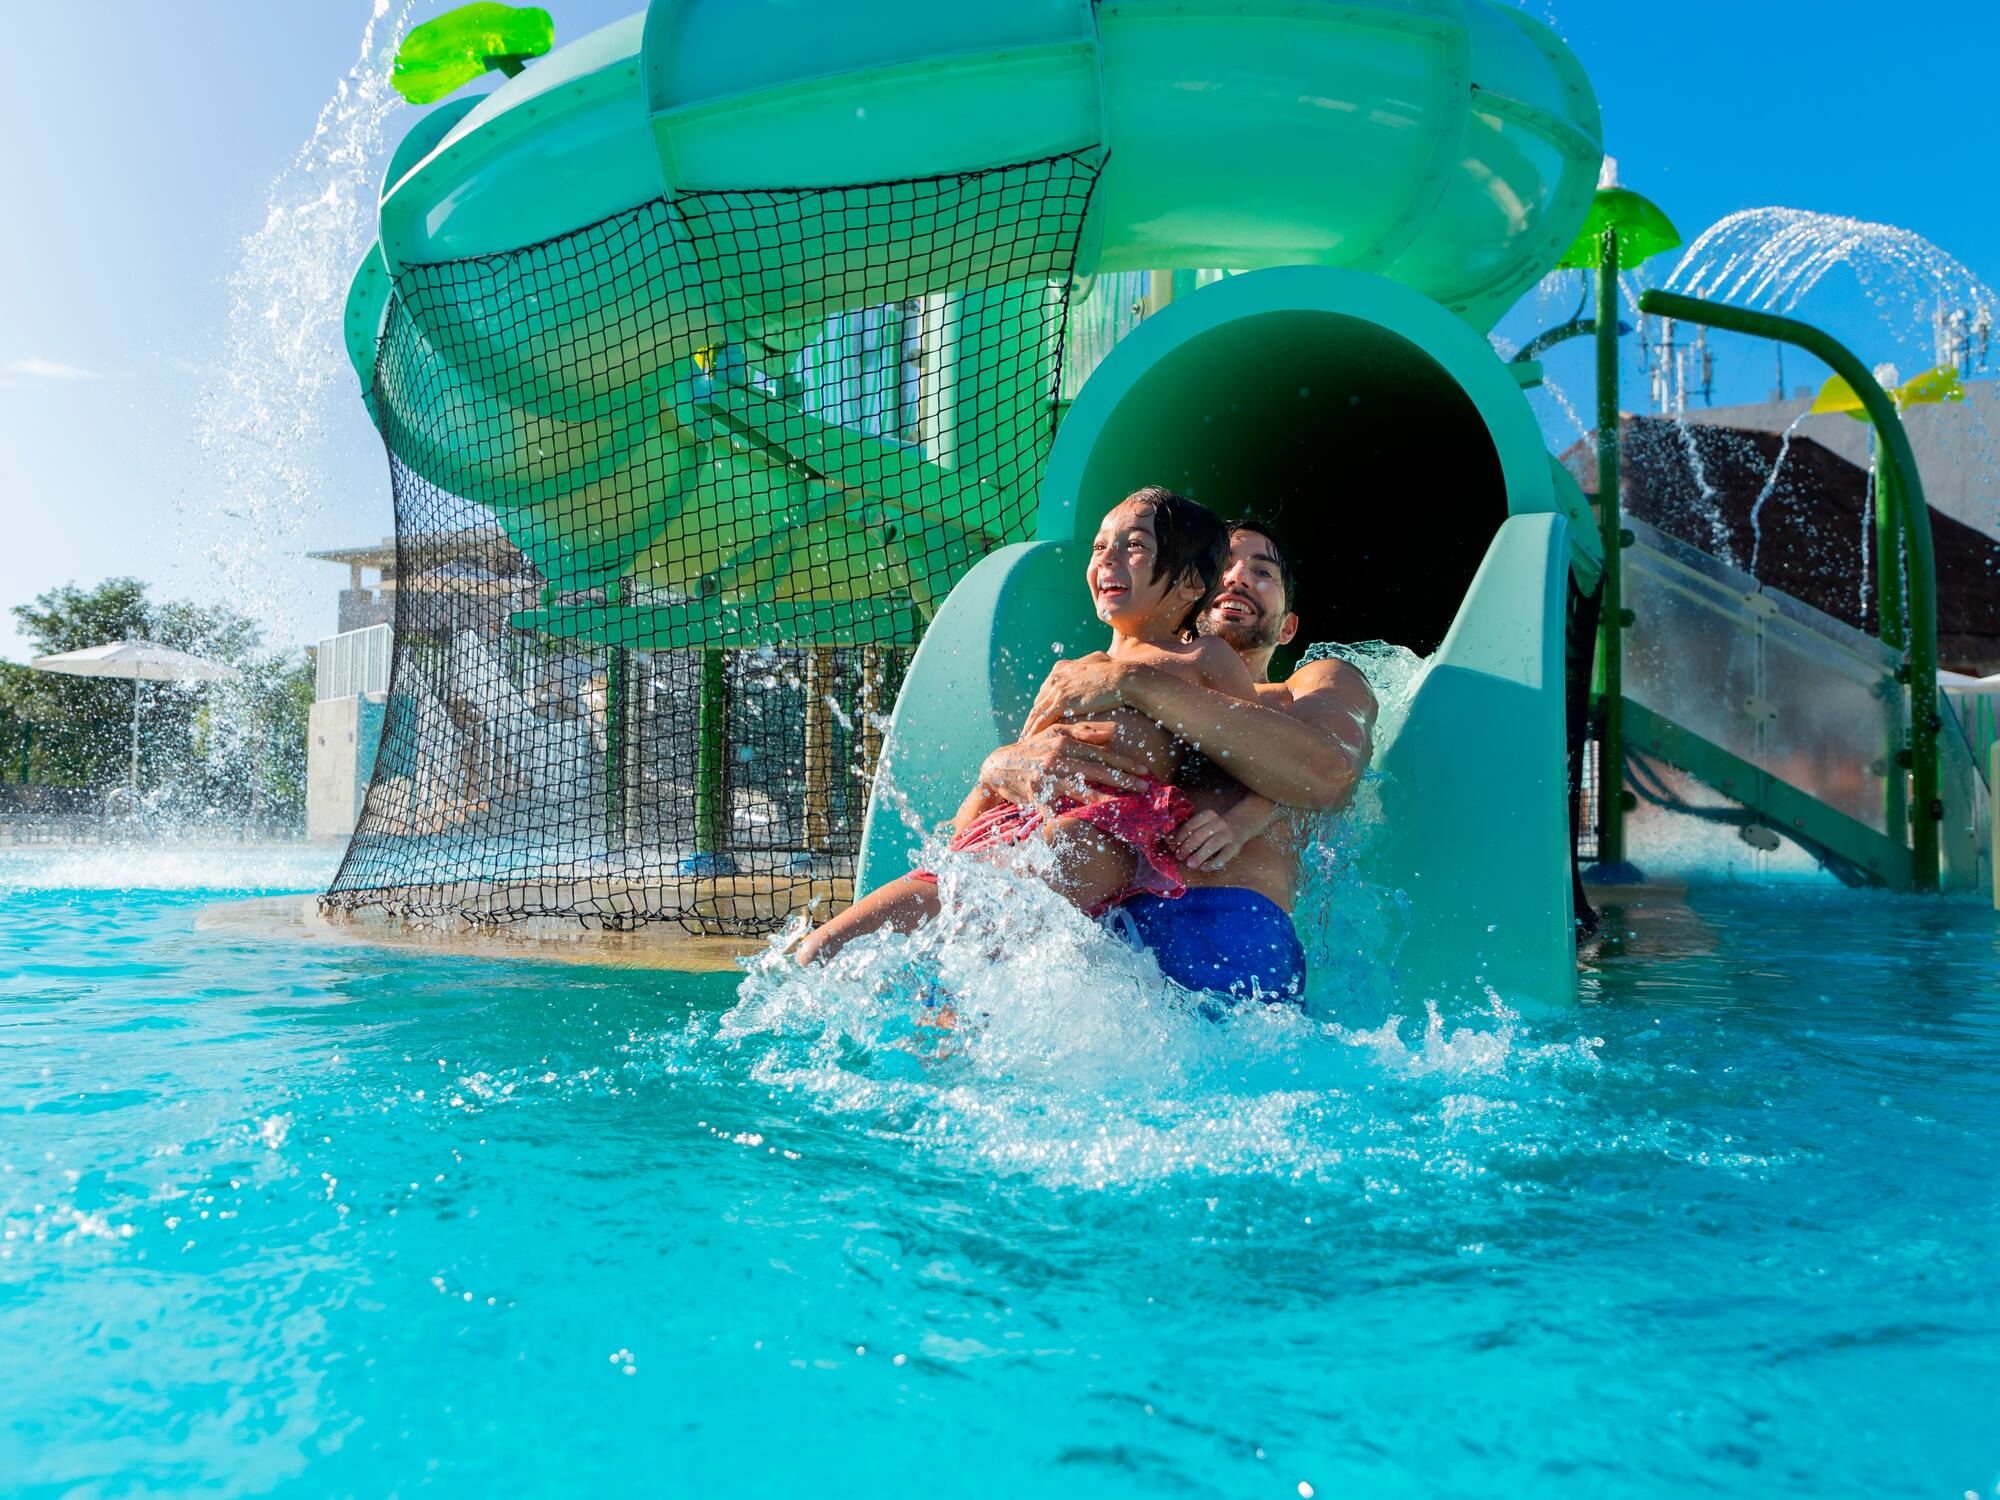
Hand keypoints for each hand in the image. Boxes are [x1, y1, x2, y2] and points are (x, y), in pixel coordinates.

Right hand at [979, 722, 1149, 803]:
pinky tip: (1087, 826)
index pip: (1101, 753)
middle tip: (1144, 788)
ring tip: (1124, 807)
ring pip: (1081, 791)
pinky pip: (1057, 811)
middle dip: (1123, 780)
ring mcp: (1047, 778)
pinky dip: (1069, 819)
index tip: (1144, 770)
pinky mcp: (1037, 795)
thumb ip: (1084, 731)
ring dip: (1105, 800)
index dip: (1124, 762)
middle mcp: (1058, 759)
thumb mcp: (1055, 732)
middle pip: (1096, 771)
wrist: (998, 766)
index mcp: (1065, 743)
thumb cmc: (1032, 749)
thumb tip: (1113, 731)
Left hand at [1024, 653, 1140, 735]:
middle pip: (1038, 702)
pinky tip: (1031, 742)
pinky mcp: (1062, 702)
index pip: (1045, 690)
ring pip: (1036, 712)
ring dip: (1029, 727)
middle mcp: (1055, 677)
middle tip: (1028, 732)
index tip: (1038, 717)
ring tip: (1024, 741)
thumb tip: (1092, 664)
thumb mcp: (1098, 661)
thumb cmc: (1116, 671)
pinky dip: (1035, 732)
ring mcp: (1057, 689)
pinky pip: (1042, 720)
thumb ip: (1088, 665)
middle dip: (1033, 718)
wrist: (1123, 677)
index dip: (1042, 705)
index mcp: (1061, 668)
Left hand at [1168, 808, 1251, 871]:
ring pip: (1212, 845)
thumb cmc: (1214, 827)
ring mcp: (1228, 835)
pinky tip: (1203, 867)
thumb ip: (1187, 830)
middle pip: (1200, 835)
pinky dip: (1212, 863)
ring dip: (1199, 856)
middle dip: (1187, 847)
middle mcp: (1219, 823)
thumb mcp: (1202, 824)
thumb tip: (1168, 840)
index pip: (1191, 825)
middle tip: (1178, 856)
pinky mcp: (1235, 847)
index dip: (1179, 836)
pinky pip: (1223, 857)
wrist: (1240, 825)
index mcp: (1208, 815)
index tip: (1171, 845)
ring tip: (1190, 864)